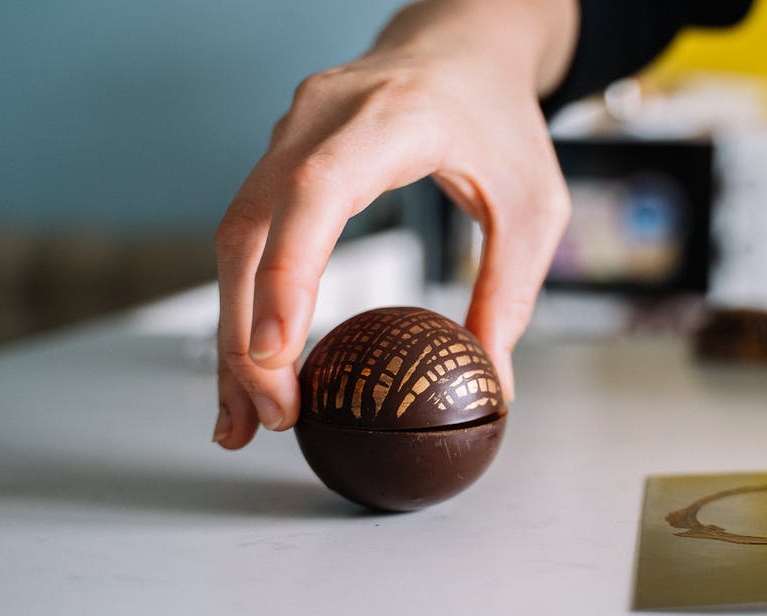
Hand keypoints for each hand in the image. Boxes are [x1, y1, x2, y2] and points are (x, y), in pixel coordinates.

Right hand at [212, 0, 576, 448]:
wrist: (462, 46)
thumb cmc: (501, 120)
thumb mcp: (534, 208)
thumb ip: (512, 293)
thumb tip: (492, 385)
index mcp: (393, 119)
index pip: (318, 193)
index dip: (289, 274)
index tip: (279, 355)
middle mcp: (321, 118)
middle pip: (255, 228)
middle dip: (248, 332)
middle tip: (270, 418)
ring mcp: (290, 131)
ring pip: (236, 237)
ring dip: (232, 331)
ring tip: (241, 419)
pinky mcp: (279, 155)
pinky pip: (247, 232)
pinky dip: (243, 301)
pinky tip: (250, 365)